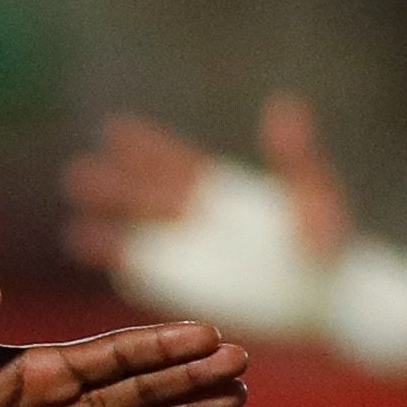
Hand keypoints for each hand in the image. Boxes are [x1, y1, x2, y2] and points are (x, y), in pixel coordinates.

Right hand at [66, 92, 354, 269]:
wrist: (332, 300)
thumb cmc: (329, 244)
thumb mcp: (314, 193)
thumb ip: (295, 157)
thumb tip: (284, 106)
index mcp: (218, 189)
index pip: (173, 163)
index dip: (145, 147)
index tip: (114, 129)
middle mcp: (193, 219)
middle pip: (142, 198)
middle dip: (111, 186)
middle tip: (78, 174)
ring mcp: (187, 255)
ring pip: (134, 237)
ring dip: (105, 230)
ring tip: (74, 230)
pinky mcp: (186, 289)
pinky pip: (143, 277)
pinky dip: (119, 266)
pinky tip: (95, 260)